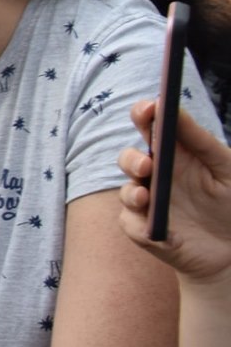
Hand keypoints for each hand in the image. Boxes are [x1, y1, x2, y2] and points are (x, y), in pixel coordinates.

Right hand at [118, 100, 230, 286]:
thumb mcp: (226, 168)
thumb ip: (201, 140)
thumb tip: (173, 109)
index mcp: (174, 154)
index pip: (149, 126)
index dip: (143, 114)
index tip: (149, 109)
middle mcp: (155, 176)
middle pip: (129, 158)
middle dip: (132, 159)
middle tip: (147, 166)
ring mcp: (148, 203)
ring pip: (126, 192)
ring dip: (132, 193)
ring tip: (146, 199)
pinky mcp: (144, 230)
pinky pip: (131, 225)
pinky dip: (143, 228)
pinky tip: (166, 236)